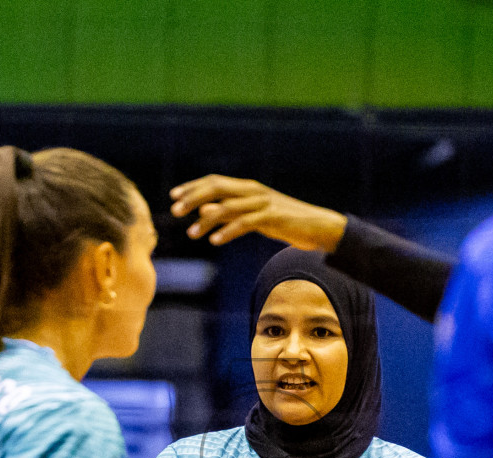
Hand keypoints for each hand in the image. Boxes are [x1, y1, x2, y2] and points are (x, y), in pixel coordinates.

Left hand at [170, 176, 348, 250]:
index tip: (173, 197)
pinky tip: (214, 240)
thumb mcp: (254, 216)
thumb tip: (204, 211)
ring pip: (228, 206)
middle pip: (217, 188)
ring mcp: (263, 203)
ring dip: (206, 219)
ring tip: (191, 233)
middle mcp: (253, 191)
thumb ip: (229, 213)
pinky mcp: (273, 218)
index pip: (214, 182)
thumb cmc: (286, 222)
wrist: (319, 227)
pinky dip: (228, 231)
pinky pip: (245, 223)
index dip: (192, 187)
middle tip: (174, 211)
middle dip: (193, 198)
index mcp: (248, 188)